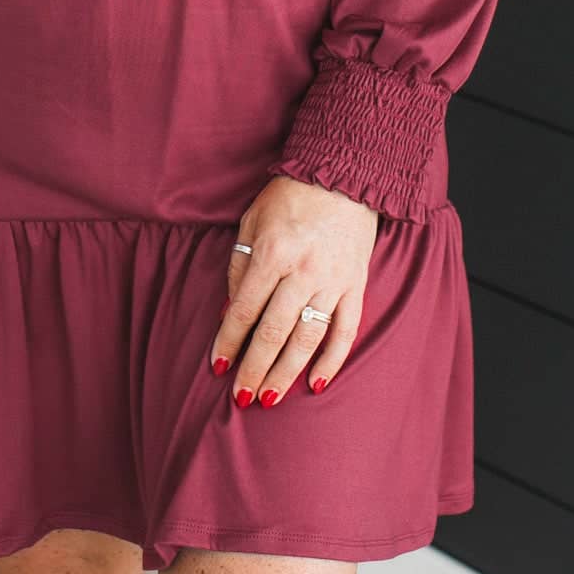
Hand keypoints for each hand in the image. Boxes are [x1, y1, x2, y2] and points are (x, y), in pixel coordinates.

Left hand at [209, 176, 379, 406]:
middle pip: (274, 332)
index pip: (243, 310)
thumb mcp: (252, 222)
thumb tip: (227, 312)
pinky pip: (346, 330)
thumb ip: (239, 266)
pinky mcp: (356, 285)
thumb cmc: (289, 197)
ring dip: (286, 373)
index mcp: (272, 253)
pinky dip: (332, 360)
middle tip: (241, 398)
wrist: (343, 175)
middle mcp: (303, 271)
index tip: (217, 367)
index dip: (228, 342)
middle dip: (254, 368)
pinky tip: (316, 383)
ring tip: (269, 398)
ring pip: (307, 339)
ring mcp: (333, 281)